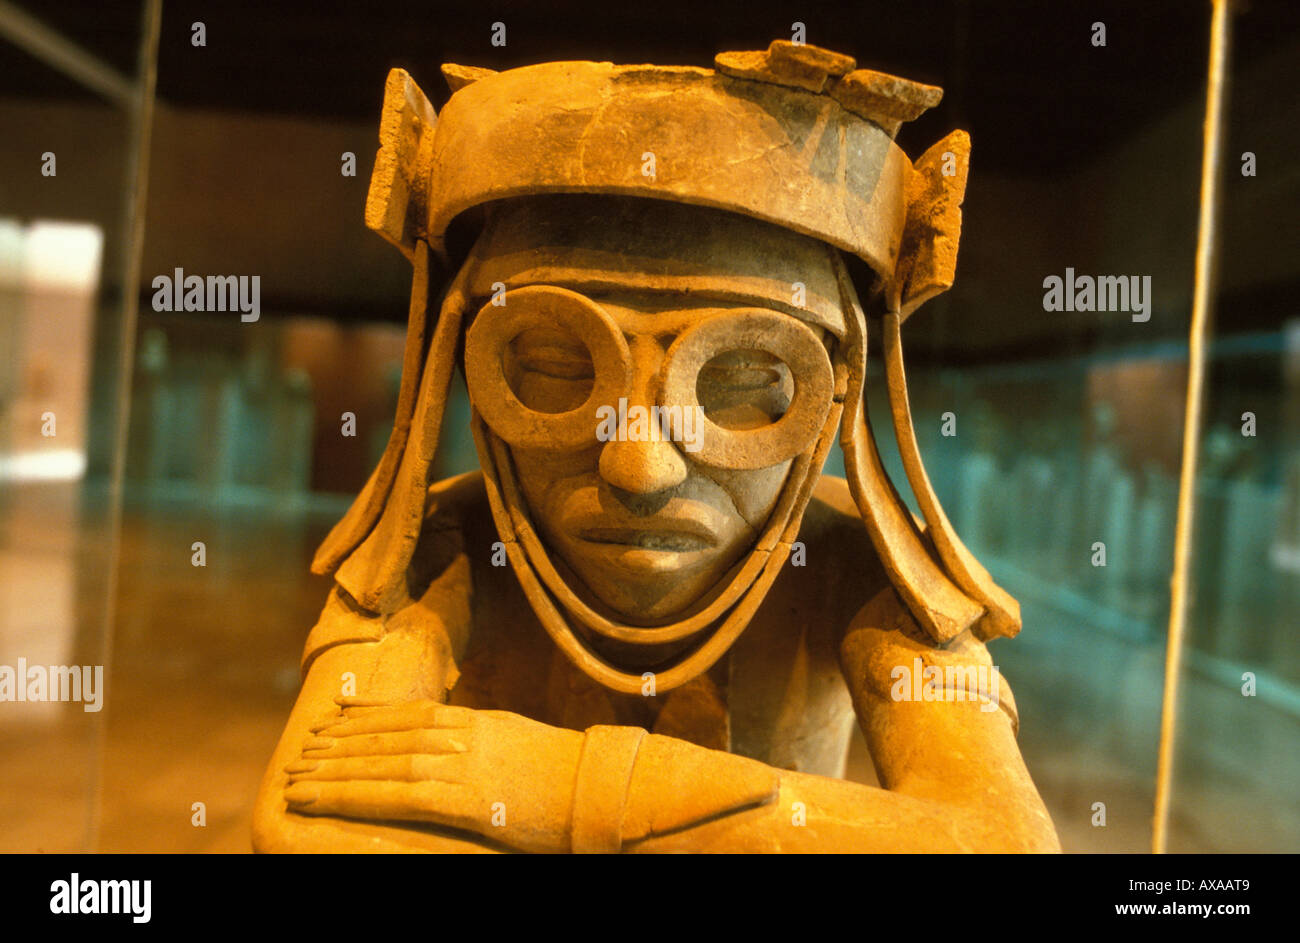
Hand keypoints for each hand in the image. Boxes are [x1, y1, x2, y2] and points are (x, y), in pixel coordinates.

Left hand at [284, 698, 584, 852]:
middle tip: (302, 751)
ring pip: (382, 763)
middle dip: (340, 745)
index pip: (409, 715)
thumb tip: (457, 745)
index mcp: (478, 722)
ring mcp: (462, 764)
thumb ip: (485, 741)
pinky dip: (352, 794)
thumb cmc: (570, 775)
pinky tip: (322, 796)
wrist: (603, 786)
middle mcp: (462, 736)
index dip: (366, 719)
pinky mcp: (464, 799)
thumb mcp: (522, 744)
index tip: (333, 722)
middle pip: (387, 736)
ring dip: (335, 769)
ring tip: (298, 776)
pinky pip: (395, 795)